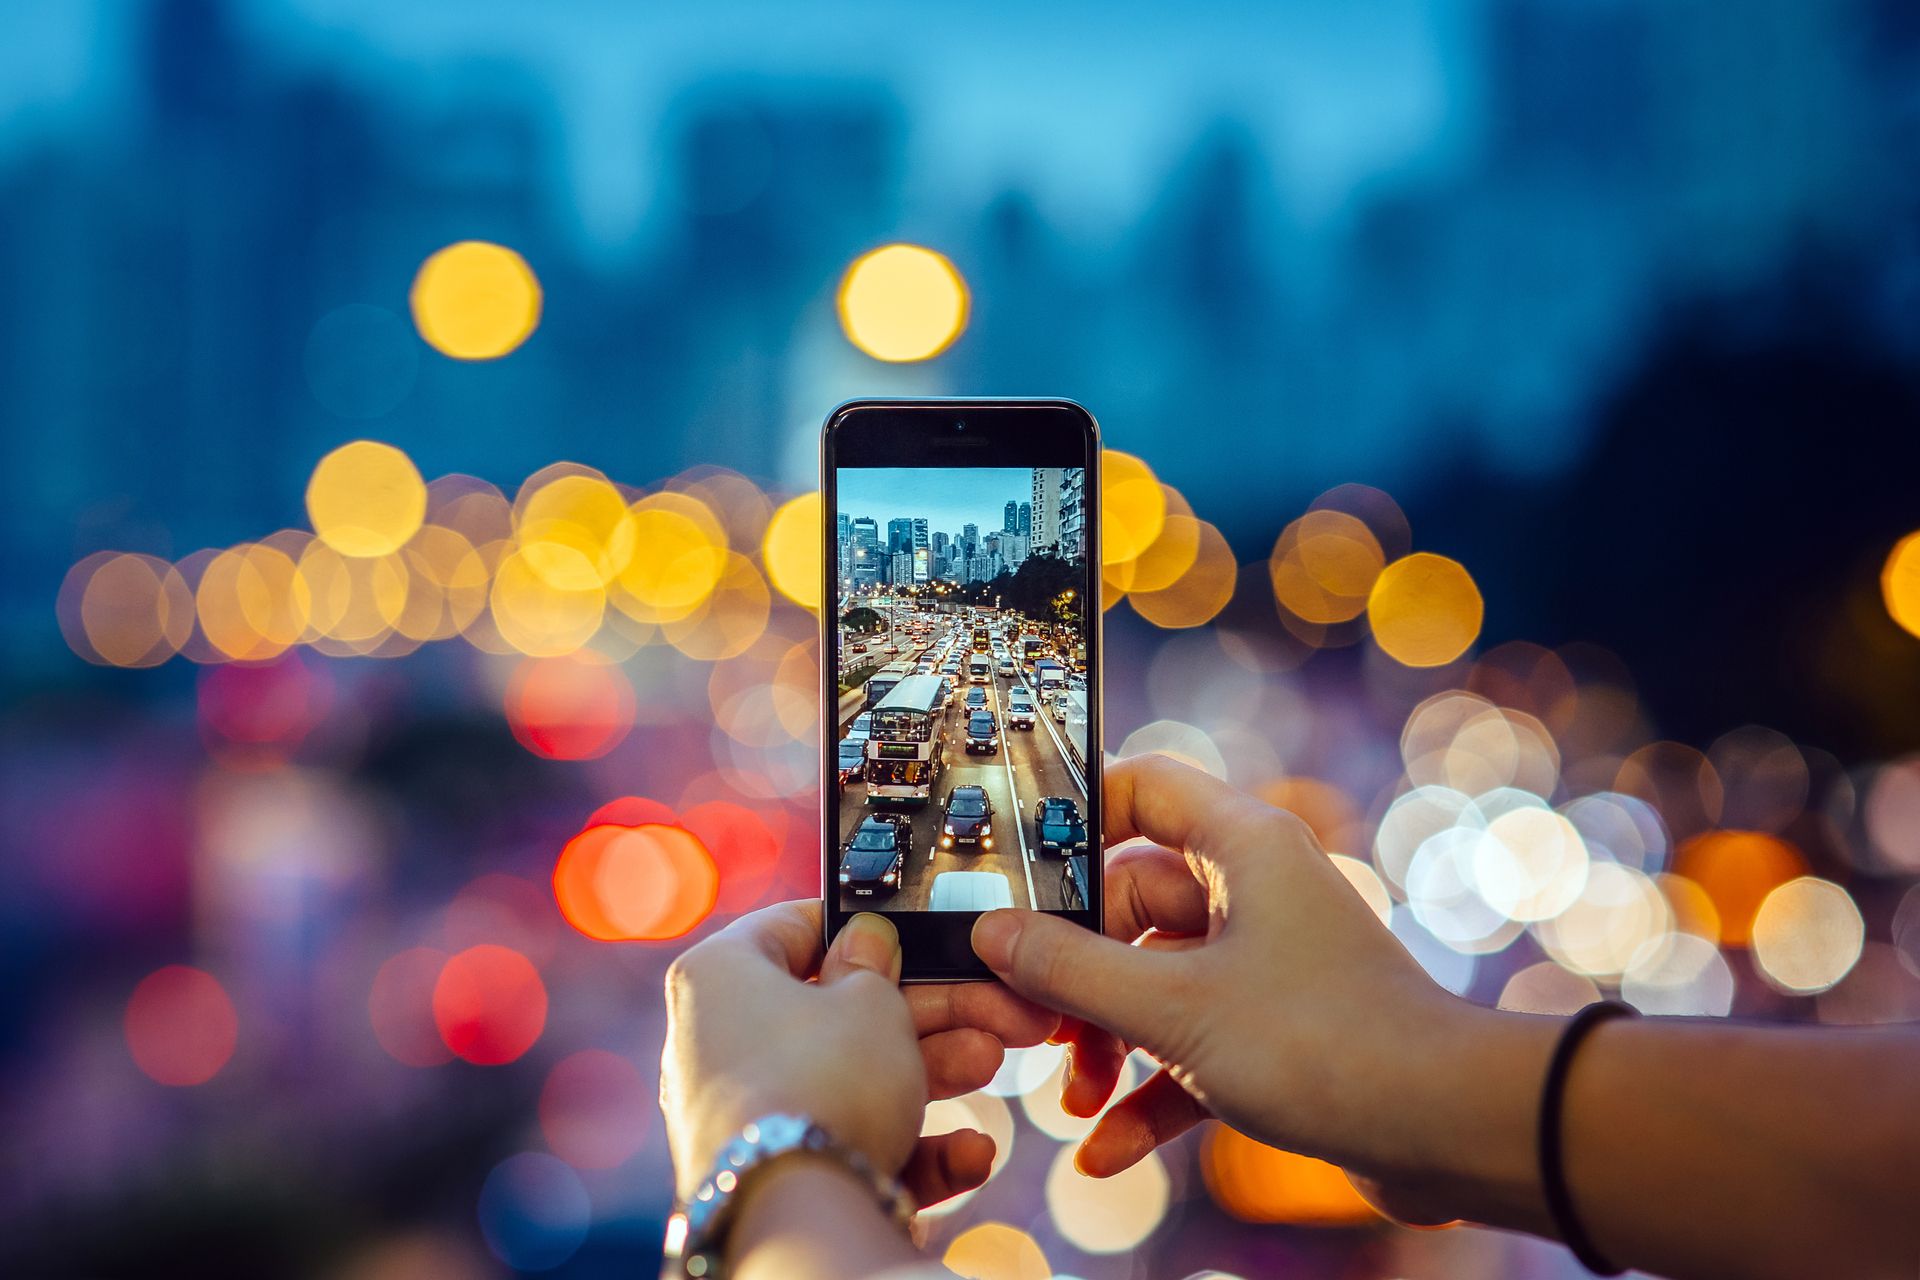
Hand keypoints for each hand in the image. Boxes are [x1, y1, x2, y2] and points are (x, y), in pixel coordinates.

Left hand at [662, 900, 1055, 1210]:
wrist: (794, 1213)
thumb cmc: (822, 1080)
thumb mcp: (870, 999)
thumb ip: (874, 964)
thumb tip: (866, 941)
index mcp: (722, 975)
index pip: (791, 930)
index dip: (859, 929)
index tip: (912, 936)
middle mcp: (722, 1042)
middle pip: (838, 1012)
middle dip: (926, 1012)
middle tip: (984, 1007)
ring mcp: (749, 1111)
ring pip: (853, 1078)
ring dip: (932, 1072)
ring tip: (989, 1060)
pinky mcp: (776, 1172)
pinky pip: (847, 1142)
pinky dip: (909, 1146)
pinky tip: (969, 1153)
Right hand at [970, 754, 1517, 1220]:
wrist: (1448, 1131)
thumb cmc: (1327, 1043)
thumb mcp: (1173, 1008)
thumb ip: (1071, 971)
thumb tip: (993, 934)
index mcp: (1240, 847)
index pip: (1140, 789)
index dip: (1071, 817)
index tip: (1011, 867)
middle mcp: (1254, 891)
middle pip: (1130, 903)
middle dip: (1076, 973)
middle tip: (1029, 1021)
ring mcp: (1265, 961)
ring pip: (1155, 981)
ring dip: (1106, 1042)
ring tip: (1071, 1098)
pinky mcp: (1276, 1028)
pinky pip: (1190, 1044)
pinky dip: (1149, 1090)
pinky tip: (1105, 1150)